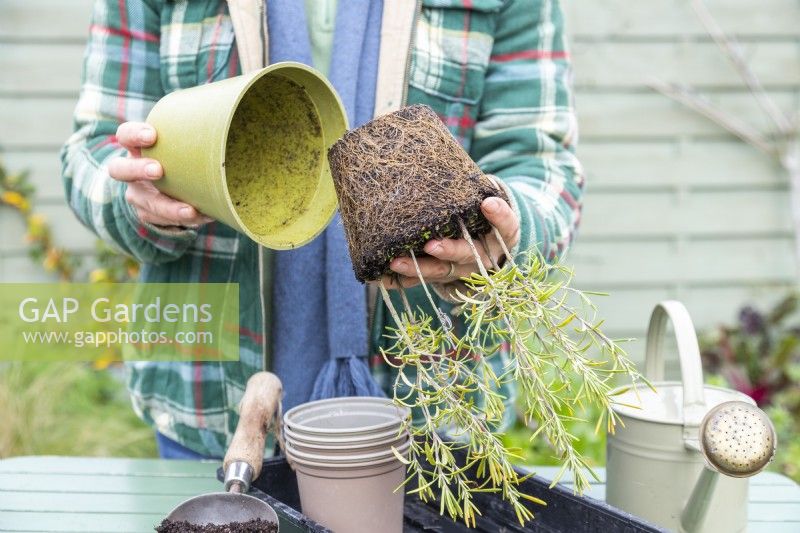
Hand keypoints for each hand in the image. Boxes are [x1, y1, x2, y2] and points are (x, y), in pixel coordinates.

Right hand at [108, 122, 211, 226]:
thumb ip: (192, 130)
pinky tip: (204, 217)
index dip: (133, 134)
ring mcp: (138, 195)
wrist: (167, 185)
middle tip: (158, 171)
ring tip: (190, 211)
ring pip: (145, 203)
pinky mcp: (149, 215)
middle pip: (120, 170)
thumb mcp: (179, 142)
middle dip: (137, 170)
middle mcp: (130, 172)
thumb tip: (225, 106)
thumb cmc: (178, 155)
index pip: (125, 135)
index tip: (152, 135)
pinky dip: (184, 221)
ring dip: (168, 208)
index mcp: (136, 147)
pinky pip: (163, 222)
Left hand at [381, 196, 519, 287]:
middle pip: (466, 255)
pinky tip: (383, 279)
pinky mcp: (443, 277)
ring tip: (395, 262)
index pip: (506, 225)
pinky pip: (422, 281)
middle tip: (430, 245)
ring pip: (441, 272)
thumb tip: (438, 151)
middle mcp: (483, 256)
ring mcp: (462, 270)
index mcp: (500, 235)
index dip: (499, 216)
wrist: (487, 244)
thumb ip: (471, 187)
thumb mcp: (484, 201)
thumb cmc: (480, 212)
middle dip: (448, 250)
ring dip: (418, 268)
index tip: (487, 202)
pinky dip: (403, 280)